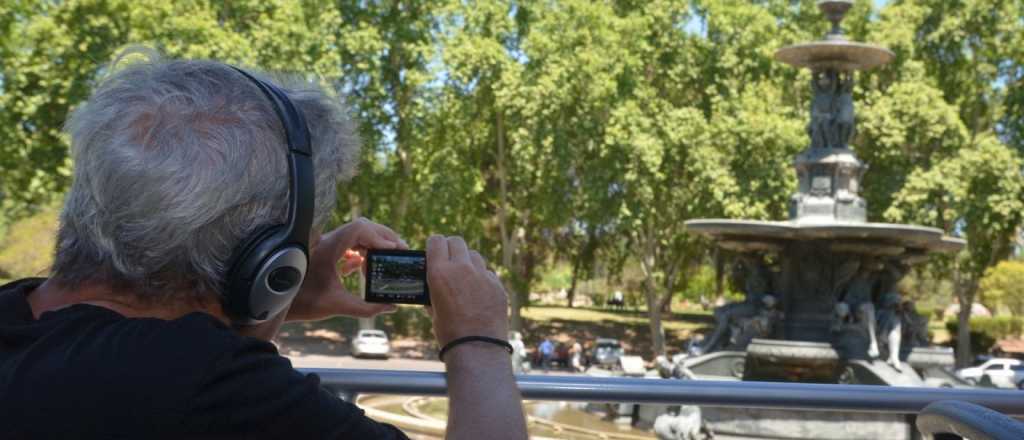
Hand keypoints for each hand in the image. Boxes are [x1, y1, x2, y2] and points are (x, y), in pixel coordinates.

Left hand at [286, 218, 406, 321]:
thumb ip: (366, 308)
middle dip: (382, 238)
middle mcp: (326, 240)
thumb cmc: (301, 303)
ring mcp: (323, 244)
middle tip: (399, 251)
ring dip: (371, 245)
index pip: (360, 229)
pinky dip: (358, 251)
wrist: (273, 302)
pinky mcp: (321, 251)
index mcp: (328, 247)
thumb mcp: (337, 306)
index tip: (394, 251)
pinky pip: (346, 243)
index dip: (380, 237)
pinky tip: (359, 268)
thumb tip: (391, 307)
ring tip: (382, 261)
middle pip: (361, 227)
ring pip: (355, 234)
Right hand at [425, 235, 508, 345]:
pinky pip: (488, 273)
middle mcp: (462, 268)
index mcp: (440, 273)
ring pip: (474, 256)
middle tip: (450, 261)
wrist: (477, 347)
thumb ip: (434, 292)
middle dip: (452, 248)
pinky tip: (480, 293)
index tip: (435, 252)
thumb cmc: (450, 333)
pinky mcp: (497, 284)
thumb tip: (434, 286)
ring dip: (468, 262)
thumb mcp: (433, 310)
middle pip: (457, 242)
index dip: (434, 245)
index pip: (436, 241)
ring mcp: (482, 275)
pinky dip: (483, 278)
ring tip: (466, 278)